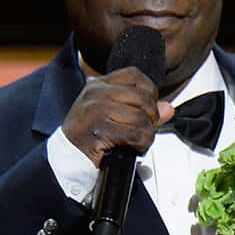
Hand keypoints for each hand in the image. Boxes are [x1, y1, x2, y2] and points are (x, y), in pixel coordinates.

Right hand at [61, 67, 175, 165]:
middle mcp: (96, 93)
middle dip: (151, 117)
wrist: (66, 158)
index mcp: (98, 85)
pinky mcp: (99, 129)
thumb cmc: (89, 136)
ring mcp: (96, 110)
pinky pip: (136, 134)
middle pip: (143, 97)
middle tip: (145, 130)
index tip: (148, 108)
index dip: (150, 91)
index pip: (135, 75)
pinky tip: (134, 149)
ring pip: (142, 118)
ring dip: (146, 135)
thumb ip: (141, 109)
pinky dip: (141, 145)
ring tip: (137, 142)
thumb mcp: (112, 115)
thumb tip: (168, 108)